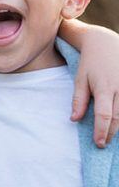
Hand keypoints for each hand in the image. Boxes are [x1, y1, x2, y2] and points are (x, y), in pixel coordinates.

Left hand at [70, 27, 118, 146]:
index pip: (104, 115)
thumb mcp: (80, 78)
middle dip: (111, 133)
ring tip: (111, 136)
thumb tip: (74, 119)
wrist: (106, 43)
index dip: (102, 131)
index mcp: (105, 88)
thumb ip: (78, 100)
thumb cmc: (90, 62)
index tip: (98, 143)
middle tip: (102, 144)